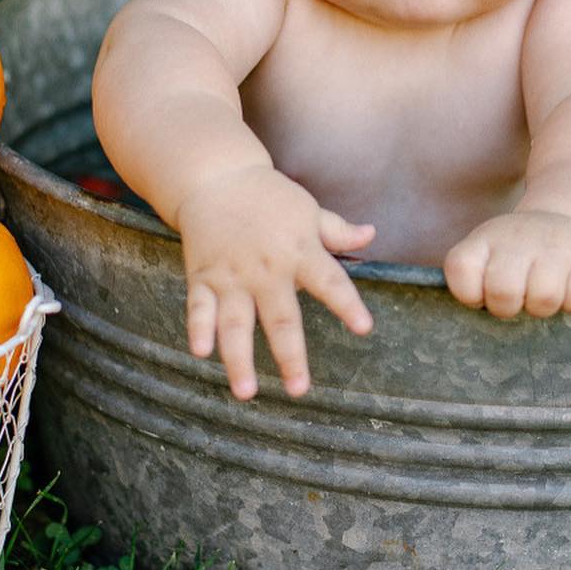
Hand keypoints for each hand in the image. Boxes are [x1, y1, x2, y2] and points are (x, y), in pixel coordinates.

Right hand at [176, 167, 373, 399]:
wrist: (217, 177)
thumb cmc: (269, 196)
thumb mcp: (308, 210)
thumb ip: (338, 230)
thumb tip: (371, 235)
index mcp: (299, 251)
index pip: (330, 281)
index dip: (347, 304)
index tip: (363, 327)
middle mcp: (266, 269)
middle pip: (280, 317)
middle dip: (289, 355)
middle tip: (299, 389)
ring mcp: (232, 276)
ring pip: (235, 324)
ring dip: (239, 359)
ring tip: (247, 392)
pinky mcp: (202, 277)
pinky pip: (199, 307)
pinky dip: (199, 329)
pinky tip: (202, 353)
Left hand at [444, 211, 570, 318]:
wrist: (558, 225)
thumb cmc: (511, 258)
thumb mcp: (483, 258)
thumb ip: (470, 286)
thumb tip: (471, 329)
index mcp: (483, 241)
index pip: (461, 270)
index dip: (470, 295)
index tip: (481, 295)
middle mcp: (516, 238)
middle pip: (503, 291)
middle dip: (507, 308)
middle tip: (515, 301)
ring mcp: (554, 245)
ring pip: (545, 298)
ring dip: (542, 308)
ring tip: (539, 296)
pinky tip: (565, 288)